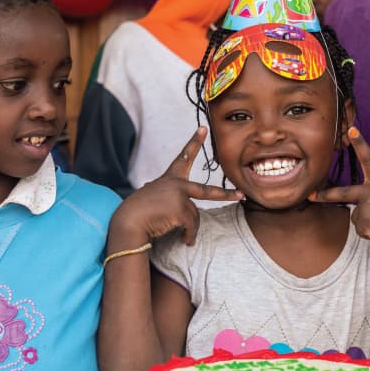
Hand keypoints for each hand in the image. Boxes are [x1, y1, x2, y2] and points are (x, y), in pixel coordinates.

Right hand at [109, 127, 241, 246]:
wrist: (129, 220)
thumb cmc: (138, 211)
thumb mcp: (151, 197)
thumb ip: (164, 195)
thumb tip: (162, 198)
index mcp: (169, 178)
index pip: (184, 157)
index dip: (194, 142)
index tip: (204, 128)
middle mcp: (176, 183)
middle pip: (207, 191)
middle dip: (226, 194)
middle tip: (240, 195)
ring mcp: (179, 195)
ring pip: (195, 216)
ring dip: (190, 229)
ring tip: (184, 238)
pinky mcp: (180, 209)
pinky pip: (191, 226)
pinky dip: (189, 236)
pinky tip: (185, 241)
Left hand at [310, 127, 369, 254]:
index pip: (369, 159)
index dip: (361, 143)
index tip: (351, 129)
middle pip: (344, 193)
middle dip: (326, 195)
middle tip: (311, 196)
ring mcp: (366, 205)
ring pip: (357, 216)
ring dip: (368, 224)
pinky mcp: (362, 220)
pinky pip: (360, 227)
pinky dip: (369, 232)